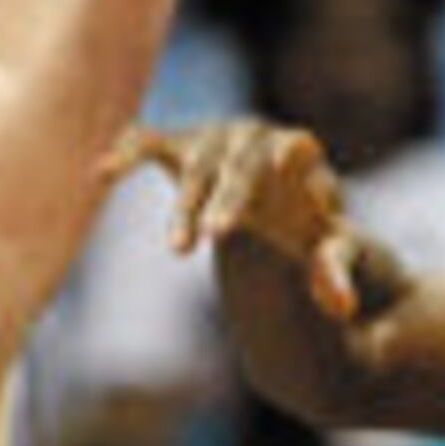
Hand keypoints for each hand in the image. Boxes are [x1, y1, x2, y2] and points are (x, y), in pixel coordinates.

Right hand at [111, 119, 363, 317]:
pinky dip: (126, 155)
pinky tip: (101, 175)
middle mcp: (253, 136)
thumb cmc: (304, 223)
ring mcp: (211, 138)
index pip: (296, 148)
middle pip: (240, 166)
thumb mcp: (325, 246)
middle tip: (215, 235)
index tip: (289, 160)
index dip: (291, 156)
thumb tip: (343, 309)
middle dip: (227, 199)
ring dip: (185, 207)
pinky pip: (146, 143)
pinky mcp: (176, 145)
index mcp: (297, 150)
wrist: (271, 195)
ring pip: (195, 168)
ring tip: (180, 251)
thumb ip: (335, 270)